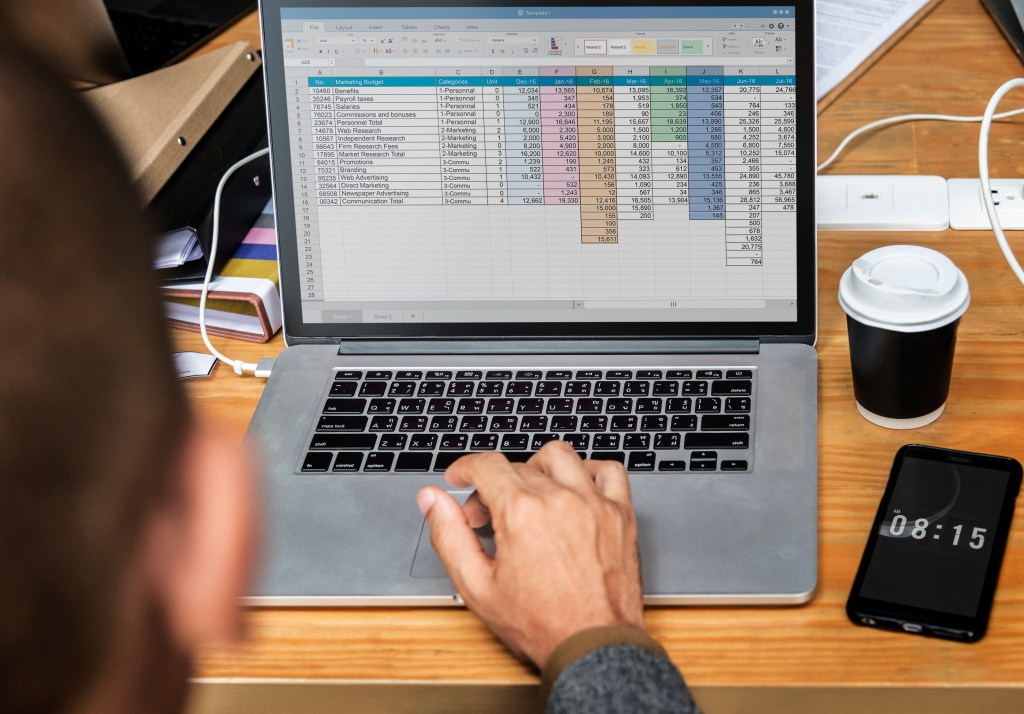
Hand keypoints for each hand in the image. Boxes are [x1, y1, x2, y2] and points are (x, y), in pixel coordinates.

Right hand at [416, 441, 645, 667]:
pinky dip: (588, 471)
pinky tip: (574, 490)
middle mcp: (560, 499)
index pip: (486, 465)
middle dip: (494, 485)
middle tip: (488, 516)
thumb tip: (431, 500)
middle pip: (518, 466)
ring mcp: (594, 503)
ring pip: (560, 456)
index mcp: (522, 513)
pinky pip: (608, 470)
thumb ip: (449, 536)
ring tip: (529, 496)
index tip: (460, 478)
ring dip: (537, 468)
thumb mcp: (477, 587)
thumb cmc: (541, 624)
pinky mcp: (620, 514)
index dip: (465, 468)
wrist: (593, 646)